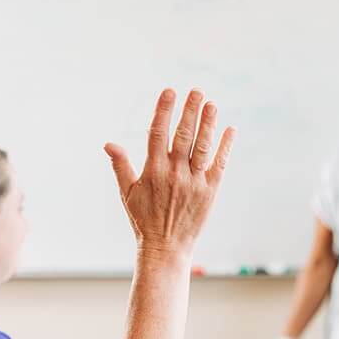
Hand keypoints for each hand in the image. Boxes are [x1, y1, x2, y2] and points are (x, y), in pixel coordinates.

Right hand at [105, 88, 234, 258]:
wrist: (165, 248)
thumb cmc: (143, 220)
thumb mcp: (127, 193)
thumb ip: (120, 166)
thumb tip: (109, 144)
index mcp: (152, 171)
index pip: (158, 133)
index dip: (164, 110)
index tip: (169, 91)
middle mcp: (174, 173)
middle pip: (183, 135)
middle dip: (190, 111)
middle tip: (196, 91)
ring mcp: (194, 182)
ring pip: (203, 146)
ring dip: (208, 124)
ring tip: (212, 104)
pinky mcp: (210, 191)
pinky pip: (219, 164)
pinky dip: (226, 146)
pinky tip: (230, 130)